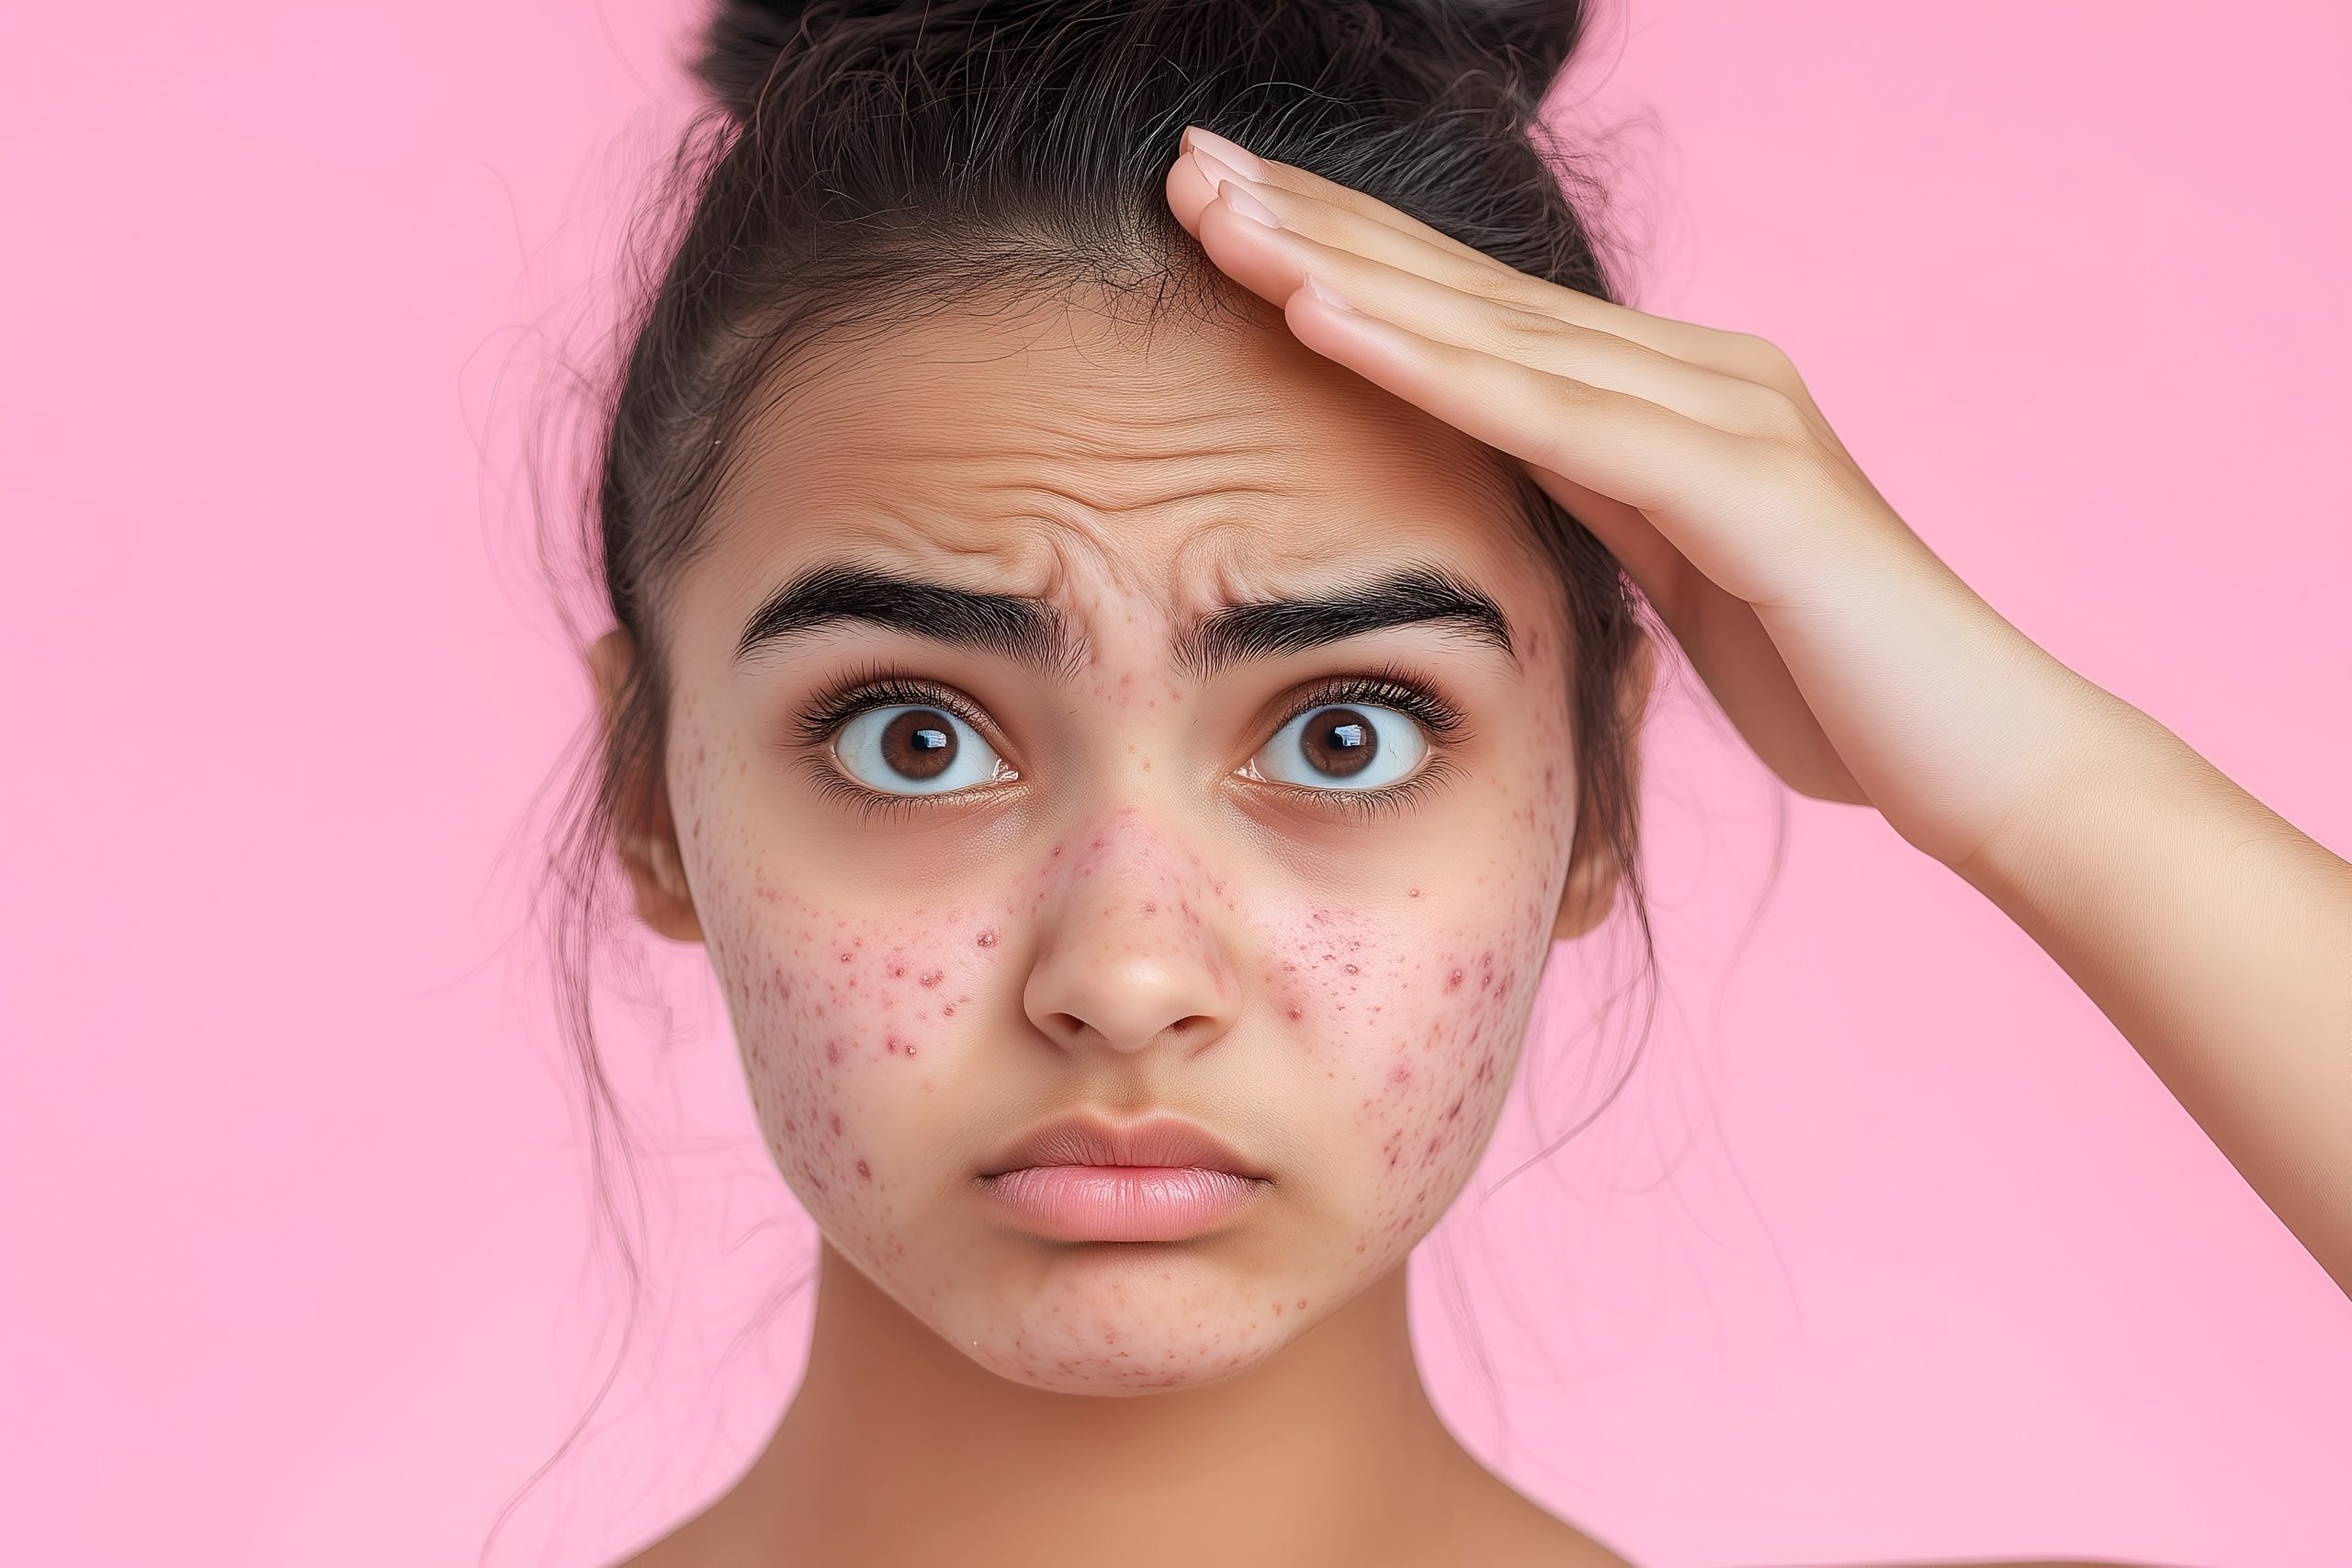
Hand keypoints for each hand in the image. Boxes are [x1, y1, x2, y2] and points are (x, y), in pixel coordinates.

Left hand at [1166, 127, 2125, 870]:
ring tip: (1220, 213)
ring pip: (1494, 330)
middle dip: (1322, 224)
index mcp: (1674, 398)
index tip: (1230, 216)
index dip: (1352, 255)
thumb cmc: (1836, 684)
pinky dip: (1429, 364)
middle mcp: (1699, 373)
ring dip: (1342, 266)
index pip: (1480, 313)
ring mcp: (1726, 413)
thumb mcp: (1681, 576)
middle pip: (1471, 288)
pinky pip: (1554, 417)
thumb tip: (1511, 466)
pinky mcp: (1745, 484)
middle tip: (1189, 164)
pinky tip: (1319, 315)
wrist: (1985, 760)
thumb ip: (1605, 502)